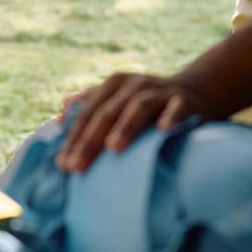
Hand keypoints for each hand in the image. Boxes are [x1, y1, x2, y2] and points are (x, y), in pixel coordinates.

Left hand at [57, 71, 213, 171]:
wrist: (193, 92)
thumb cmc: (145, 105)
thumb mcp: (116, 101)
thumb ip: (88, 108)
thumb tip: (58, 121)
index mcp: (112, 86)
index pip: (87, 113)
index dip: (73, 138)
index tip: (62, 164)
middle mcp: (133, 85)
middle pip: (107, 112)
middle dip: (90, 139)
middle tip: (77, 166)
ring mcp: (159, 91)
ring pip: (138, 106)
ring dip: (125, 126)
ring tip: (112, 147)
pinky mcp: (184, 100)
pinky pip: (177, 108)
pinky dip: (171, 117)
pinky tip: (164, 130)